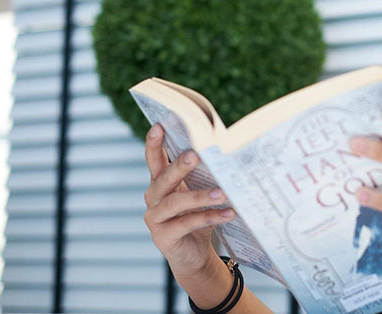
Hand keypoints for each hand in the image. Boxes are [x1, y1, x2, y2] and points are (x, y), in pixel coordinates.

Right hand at [143, 123, 235, 275]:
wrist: (193, 256)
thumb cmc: (197, 217)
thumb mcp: (198, 193)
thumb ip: (203, 176)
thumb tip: (225, 154)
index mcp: (160, 183)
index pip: (154, 160)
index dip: (154, 143)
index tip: (159, 125)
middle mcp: (154, 198)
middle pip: (163, 178)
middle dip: (179, 165)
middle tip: (195, 154)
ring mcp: (155, 218)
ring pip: (176, 202)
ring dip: (200, 196)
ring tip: (223, 192)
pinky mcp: (163, 237)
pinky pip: (187, 223)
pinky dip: (209, 217)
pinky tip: (228, 213)